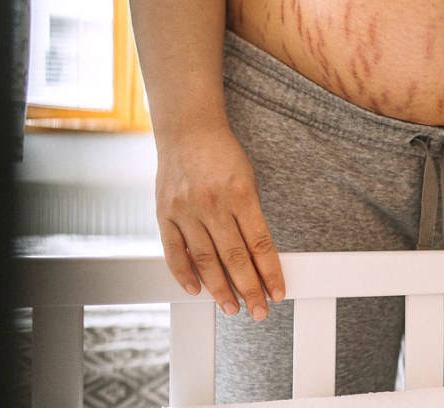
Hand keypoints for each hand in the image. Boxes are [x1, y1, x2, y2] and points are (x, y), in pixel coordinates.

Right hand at [155, 127, 283, 319]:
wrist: (188, 130)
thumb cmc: (224, 156)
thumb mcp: (248, 180)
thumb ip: (250, 216)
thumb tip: (259, 257)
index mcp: (241, 194)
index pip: (260, 243)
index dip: (270, 272)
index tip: (279, 293)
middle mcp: (212, 204)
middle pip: (234, 257)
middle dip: (249, 289)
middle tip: (260, 312)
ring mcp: (186, 209)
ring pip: (205, 259)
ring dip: (220, 288)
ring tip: (232, 307)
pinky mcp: (164, 212)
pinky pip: (173, 250)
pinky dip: (184, 273)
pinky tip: (197, 290)